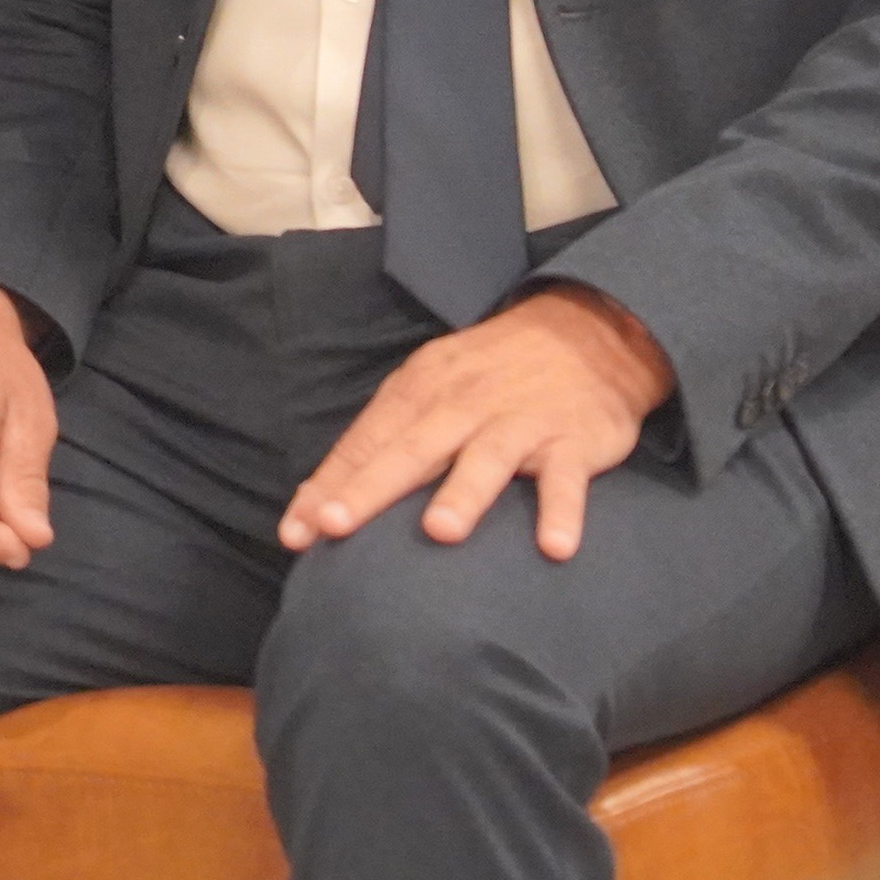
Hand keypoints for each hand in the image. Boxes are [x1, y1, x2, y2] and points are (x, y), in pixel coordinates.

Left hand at [279, 284, 676, 562]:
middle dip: (370, 489)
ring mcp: (519, 422)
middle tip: (333, 526)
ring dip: (463, 494)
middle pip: (410, 451)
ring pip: (486, 459)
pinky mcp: (573, 441)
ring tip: (439, 533)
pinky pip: (566, 479)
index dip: (328, 488)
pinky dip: (562, 511)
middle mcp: (463, 404)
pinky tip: (554, 548)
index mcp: (419, 391)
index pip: (365, 444)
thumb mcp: (430, 393)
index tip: (294, 534)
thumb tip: (318, 506)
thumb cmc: (488, 377)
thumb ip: (381, 447)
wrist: (584, 331)